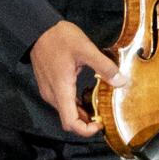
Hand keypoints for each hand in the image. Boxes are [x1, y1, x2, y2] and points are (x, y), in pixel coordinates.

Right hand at [31, 20, 117, 138]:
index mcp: (61, 89)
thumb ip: (104, 66)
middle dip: (86, 123)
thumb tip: (121, 81)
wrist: (37, 28)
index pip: (70, 123)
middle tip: (103, 114)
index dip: (86, 130)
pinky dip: (74, 105)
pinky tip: (85, 95)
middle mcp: (52, 95)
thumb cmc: (59, 38)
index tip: (100, 123)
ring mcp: (49, 91)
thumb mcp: (85, 49)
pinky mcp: (48, 86)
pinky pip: (62, 103)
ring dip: (80, 114)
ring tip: (97, 104)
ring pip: (65, 112)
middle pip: (68, 120)